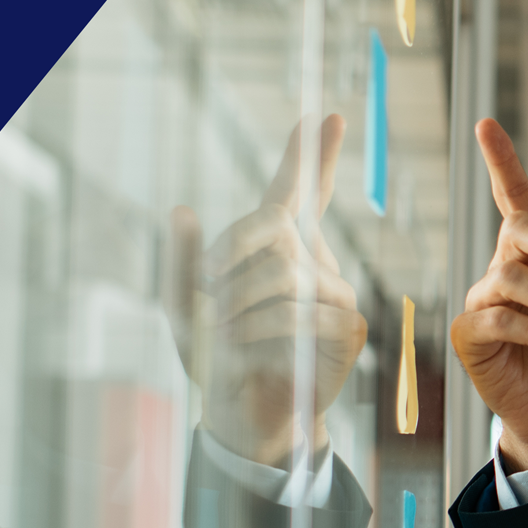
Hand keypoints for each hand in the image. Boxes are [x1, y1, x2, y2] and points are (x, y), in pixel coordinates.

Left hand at [165, 115, 367, 465]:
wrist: (243, 411)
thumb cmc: (215, 355)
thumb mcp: (179, 304)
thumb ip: (179, 259)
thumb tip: (183, 210)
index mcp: (279, 247)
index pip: (300, 191)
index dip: (312, 153)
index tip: (325, 115)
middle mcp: (314, 261)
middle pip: (276, 226)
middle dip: (231, 252)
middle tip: (204, 288)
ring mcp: (335, 293)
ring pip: (287, 273)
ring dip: (239, 302)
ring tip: (218, 329)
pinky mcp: (348, 328)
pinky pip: (305, 313)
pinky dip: (261, 329)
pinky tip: (242, 347)